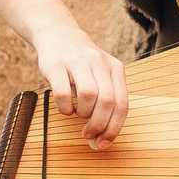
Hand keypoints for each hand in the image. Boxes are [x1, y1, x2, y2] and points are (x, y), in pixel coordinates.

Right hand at [36, 24, 128, 148]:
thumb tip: (103, 139)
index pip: (122, 104)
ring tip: (77, 114)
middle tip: (88, 134)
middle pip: (108, 101)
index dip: (114, 128)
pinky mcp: (56, 65)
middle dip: (98, 124)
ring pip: (89, 95)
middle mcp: (99, 63)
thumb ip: (106, 103)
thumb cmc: (82, 65)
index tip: (103, 143)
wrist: (58, 34)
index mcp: (115, 69)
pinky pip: (63, 93)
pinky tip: (65, 108)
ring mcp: (77, 62)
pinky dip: (65, 108)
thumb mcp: (101, 76)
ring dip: (83, 114)